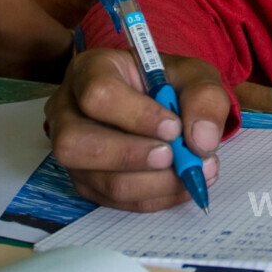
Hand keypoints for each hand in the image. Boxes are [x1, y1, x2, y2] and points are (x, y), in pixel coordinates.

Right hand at [48, 48, 228, 211]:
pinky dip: (154, 197)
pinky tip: (182, 184)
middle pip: (75, 144)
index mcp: (90, 71)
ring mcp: (72, 151)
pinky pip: (114, 200)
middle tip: (174, 157)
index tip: (175, 127)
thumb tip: (202, 142)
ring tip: (191, 171)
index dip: (137, 116)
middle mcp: (67, 112)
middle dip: (131, 157)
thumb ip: (204, 98)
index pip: (98, 95)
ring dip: (151, 183)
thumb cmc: (168, 83)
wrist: (161, 102)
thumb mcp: (194, 75)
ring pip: (97, 179)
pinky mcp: (86, 181)